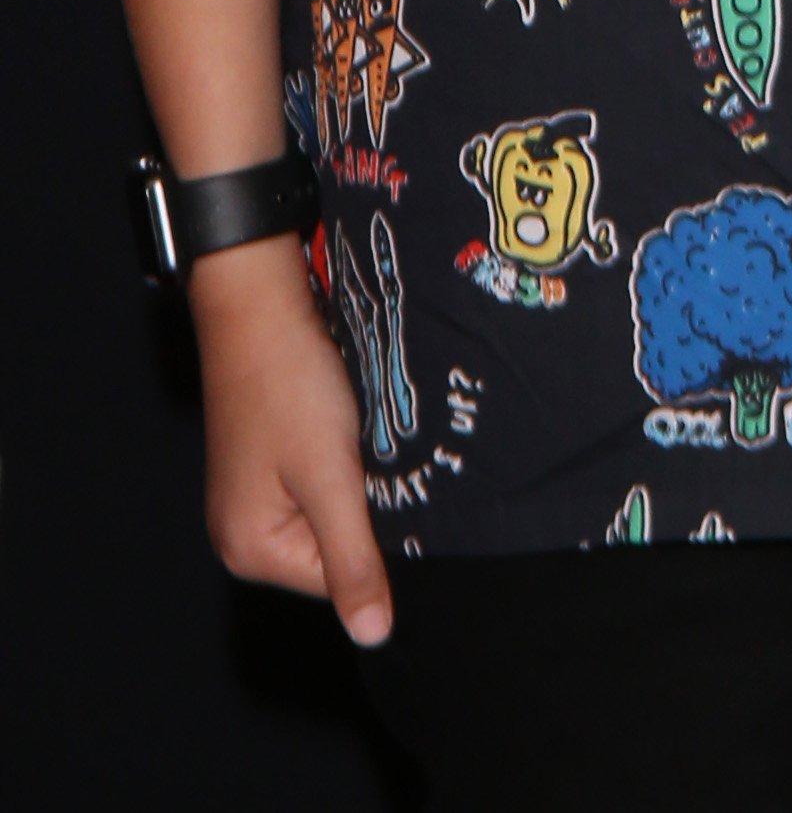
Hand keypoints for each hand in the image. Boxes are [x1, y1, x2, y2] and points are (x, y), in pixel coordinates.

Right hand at [191, 236, 392, 641]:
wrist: (260, 306)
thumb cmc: (291, 389)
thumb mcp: (330, 477)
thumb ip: (353, 558)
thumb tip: (375, 638)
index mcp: (250, 552)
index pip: (339, 582)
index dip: (378, 540)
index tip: (393, 489)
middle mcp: (244, 535)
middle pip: (334, 550)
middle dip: (366, 509)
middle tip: (378, 457)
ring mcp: (255, 498)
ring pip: (334, 514)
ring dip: (359, 483)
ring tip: (364, 440)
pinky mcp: (271, 464)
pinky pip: (322, 486)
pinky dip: (344, 463)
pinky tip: (352, 430)